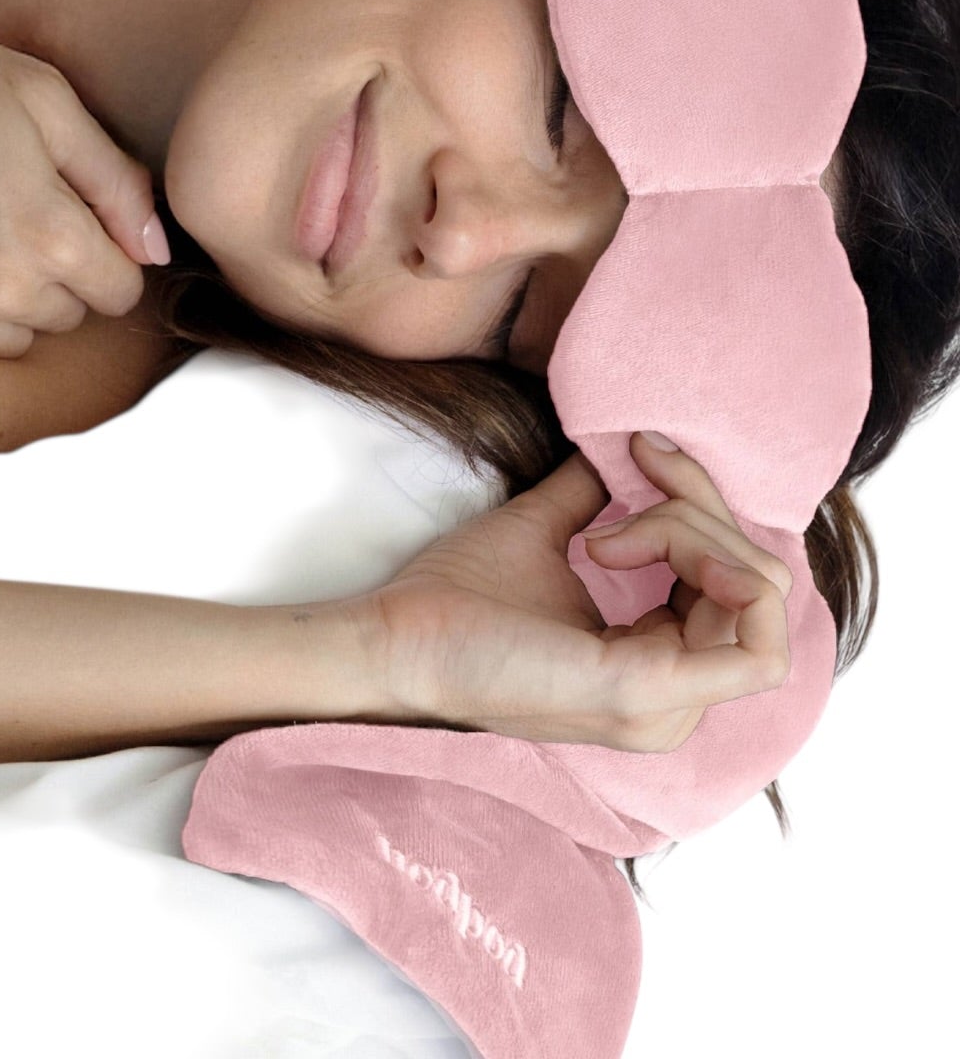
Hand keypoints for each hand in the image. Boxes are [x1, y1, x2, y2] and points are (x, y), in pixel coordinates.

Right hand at [0, 11, 167, 358]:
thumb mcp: (45, 101)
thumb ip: (115, 181)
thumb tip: (157, 249)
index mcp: (52, 240)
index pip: (122, 291)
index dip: (105, 251)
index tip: (73, 217)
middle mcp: (2, 297)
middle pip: (70, 316)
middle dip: (56, 274)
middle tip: (8, 210)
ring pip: (13, 336)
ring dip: (5, 299)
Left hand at [345, 431, 793, 751]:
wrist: (392, 638)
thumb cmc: (455, 598)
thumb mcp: (545, 531)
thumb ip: (597, 496)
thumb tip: (628, 442)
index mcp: (654, 663)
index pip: (735, 582)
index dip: (702, 503)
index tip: (643, 449)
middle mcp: (672, 699)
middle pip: (756, 583)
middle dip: (700, 507)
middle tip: (633, 468)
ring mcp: (663, 708)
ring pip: (755, 597)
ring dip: (691, 531)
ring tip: (603, 532)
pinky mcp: (644, 697)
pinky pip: (756, 650)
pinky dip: (719, 571)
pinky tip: (634, 542)